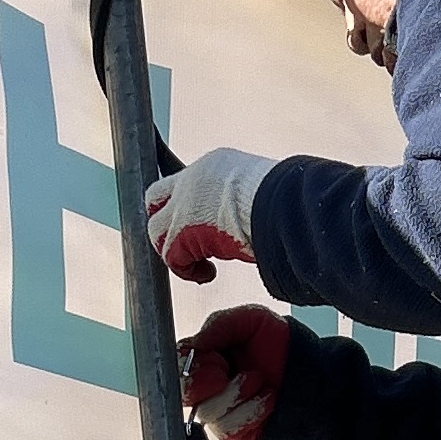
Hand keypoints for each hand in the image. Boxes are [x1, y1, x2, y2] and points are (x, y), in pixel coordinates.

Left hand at [142, 145, 269, 284]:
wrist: (280, 205)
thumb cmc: (285, 200)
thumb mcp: (260, 190)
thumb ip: (243, 199)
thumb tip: (255, 217)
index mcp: (215, 165)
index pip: (185, 180)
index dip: (184, 202)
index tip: (196, 220)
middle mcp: (191, 181)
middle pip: (155, 198)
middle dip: (165, 222)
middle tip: (183, 243)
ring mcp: (182, 206)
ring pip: (157, 230)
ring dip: (176, 251)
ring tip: (200, 265)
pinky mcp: (181, 233)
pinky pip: (171, 257)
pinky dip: (188, 270)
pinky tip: (207, 274)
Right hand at [180, 304, 291, 439]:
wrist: (310, 374)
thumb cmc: (279, 345)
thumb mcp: (252, 320)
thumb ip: (219, 324)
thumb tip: (193, 343)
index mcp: (202, 358)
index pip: (174, 364)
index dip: (190, 366)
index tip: (215, 360)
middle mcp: (204, 387)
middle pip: (182, 393)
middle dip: (203, 384)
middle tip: (226, 373)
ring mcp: (217, 412)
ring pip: (207, 412)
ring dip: (237, 394)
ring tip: (259, 380)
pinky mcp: (232, 433)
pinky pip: (228, 429)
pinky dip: (251, 411)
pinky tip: (266, 399)